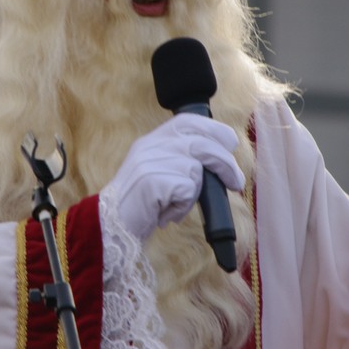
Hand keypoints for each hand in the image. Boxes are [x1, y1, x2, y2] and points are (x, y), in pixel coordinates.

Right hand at [102, 114, 244, 241]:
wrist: (112, 227)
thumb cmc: (142, 204)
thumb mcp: (159, 173)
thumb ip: (180, 159)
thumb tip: (219, 159)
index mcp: (151, 140)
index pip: (187, 121)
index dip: (213, 129)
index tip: (230, 144)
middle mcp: (150, 146)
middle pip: (200, 142)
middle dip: (225, 162)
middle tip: (236, 182)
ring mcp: (149, 162)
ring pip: (195, 168)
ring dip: (195, 191)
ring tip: (178, 204)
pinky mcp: (152, 181)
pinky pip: (187, 189)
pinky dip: (183, 204)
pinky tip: (168, 212)